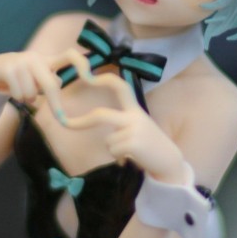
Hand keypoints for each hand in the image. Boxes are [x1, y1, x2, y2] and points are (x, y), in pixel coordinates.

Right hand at [0, 47, 91, 114]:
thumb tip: (58, 83)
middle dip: (55, 104)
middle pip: (52, 84)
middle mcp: (36, 58)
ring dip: (28, 98)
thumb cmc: (23, 76)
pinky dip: (17, 97)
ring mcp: (21, 62)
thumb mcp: (39, 77)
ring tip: (22, 91)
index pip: (70, 55)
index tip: (90, 79)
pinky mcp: (8, 69)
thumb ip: (51, 82)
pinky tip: (13, 90)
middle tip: (61, 119)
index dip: (82, 65)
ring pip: (32, 93)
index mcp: (48, 60)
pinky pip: (19, 94)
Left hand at [63, 76, 190, 182]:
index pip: (120, 87)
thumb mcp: (138, 126)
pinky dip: (119, 157)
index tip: (88, 76)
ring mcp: (135, 129)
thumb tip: (97, 119)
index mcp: (135, 109)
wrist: (169, 161)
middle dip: (81, 122)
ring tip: (130, 151)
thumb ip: (122, 120)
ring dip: (114, 149)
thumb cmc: (150, 146)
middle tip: (67, 124)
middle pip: (101, 115)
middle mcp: (135, 116)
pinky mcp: (134, 144)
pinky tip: (133, 157)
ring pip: (108, 140)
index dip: (105, 79)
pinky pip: (113, 151)